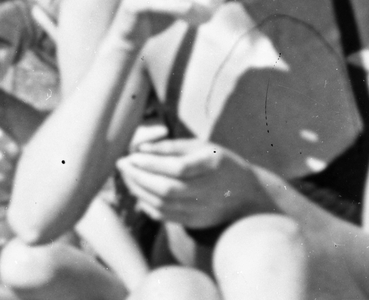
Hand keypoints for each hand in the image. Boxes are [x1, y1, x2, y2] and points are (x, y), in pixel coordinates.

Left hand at [116, 138, 266, 228]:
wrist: (246, 194)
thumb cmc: (219, 162)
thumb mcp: (202, 146)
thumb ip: (171, 146)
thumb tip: (140, 149)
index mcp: (212, 166)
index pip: (178, 168)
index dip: (152, 163)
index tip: (132, 155)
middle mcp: (208, 191)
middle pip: (167, 189)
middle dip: (139, 177)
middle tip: (122, 165)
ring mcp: (202, 210)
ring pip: (162, 205)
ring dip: (139, 190)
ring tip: (127, 176)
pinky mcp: (195, 222)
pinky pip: (165, 216)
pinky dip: (147, 205)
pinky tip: (138, 191)